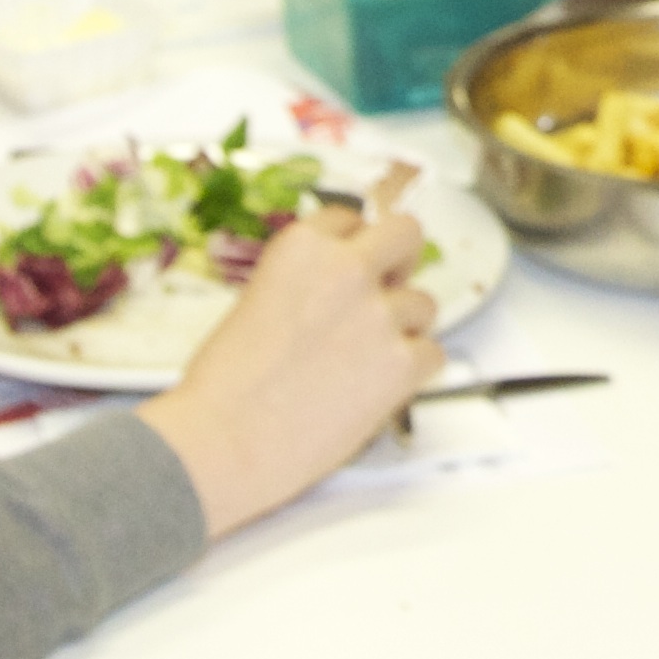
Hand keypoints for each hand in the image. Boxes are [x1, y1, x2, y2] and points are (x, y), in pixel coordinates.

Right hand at [140, 171, 444, 536]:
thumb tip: (338, 293)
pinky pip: (434, 354)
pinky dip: (415, 372)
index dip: (356, 246)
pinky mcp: (401, 363)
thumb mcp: (256, 302)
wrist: (224, 439)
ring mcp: (379, 314)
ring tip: (369, 360)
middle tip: (389, 289)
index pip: (351, 219)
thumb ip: (304, 284)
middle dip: (401, 261)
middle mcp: (346, 269)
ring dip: (405, 327)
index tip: (357, 263)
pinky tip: (382, 387)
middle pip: (407, 234)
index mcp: (302, 247)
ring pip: (425, 303)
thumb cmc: (225, 386)